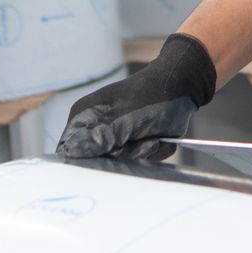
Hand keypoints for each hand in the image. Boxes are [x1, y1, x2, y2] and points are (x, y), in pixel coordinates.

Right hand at [56, 33, 217, 161]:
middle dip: (123, 154)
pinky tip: (156, 136)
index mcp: (82, 117)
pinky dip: (150, 152)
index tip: (111, 151)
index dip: (87, 158)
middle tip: (138, 136)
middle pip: (97, 162)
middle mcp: (94, 129)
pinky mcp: (130, 145)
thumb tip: (70, 152)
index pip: (69, 151)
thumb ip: (99, 137)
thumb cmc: (153, 96)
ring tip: (150, 133)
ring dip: (140, 152)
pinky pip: (136, 162)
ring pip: (120, 164)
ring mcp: (113, 138)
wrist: (182, 88)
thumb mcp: (126, 118)